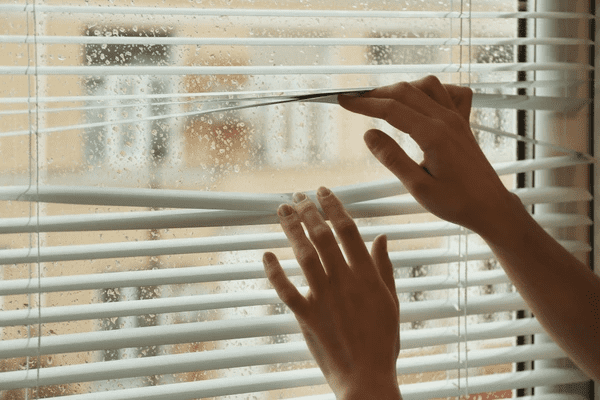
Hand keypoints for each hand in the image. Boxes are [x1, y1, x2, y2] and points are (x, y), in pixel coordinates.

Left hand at [263, 188, 400, 399]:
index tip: (323, 191)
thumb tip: (381, 236)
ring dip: (291, 230)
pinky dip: (274, 271)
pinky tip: (266, 254)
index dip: (334, 207)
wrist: (367, 378)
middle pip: (322, 236)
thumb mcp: (391, 301)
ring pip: (304, 255)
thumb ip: (383, 267)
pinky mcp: (307, 316)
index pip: (348, 230)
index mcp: (367, 276)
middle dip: (308, 211)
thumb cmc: (382, 342)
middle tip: (296, 196)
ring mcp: (324, 298)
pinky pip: (286, 290)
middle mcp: (344, 281)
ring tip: (281, 210)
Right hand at [338, 75, 519, 239]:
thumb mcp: (418, 187)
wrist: (491, 207)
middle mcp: (446, 120)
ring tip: (381, 101)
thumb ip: (392, 158)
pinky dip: (431, 90)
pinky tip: (420, 101)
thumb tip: (368, 134)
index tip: (343, 101)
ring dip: (401, 88)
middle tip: (353, 100)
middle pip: (405, 91)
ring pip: (426, 86)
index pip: (391, 109)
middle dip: (375, 93)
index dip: (364, 104)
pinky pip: (449, 93)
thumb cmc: (457, 202)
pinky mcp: (463, 123)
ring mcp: (457, 118)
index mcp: (434, 135)